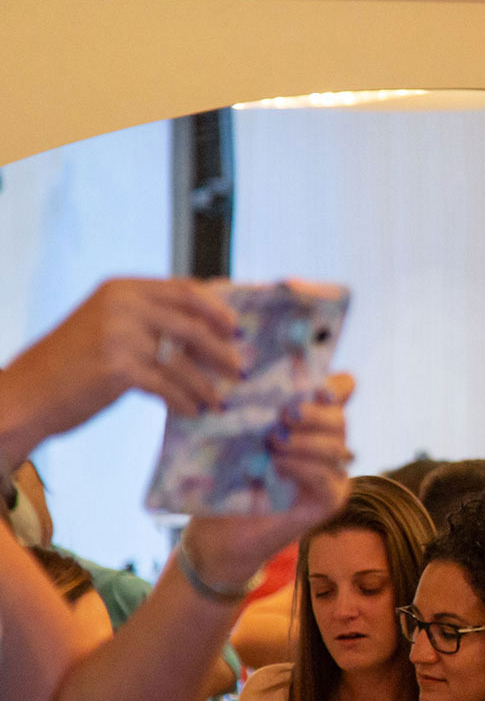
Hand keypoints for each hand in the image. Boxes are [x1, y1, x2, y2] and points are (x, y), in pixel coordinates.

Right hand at [0, 278, 241, 455]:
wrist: (28, 392)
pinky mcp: (118, 368)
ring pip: (182, 361)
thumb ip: (150, 320)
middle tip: (239, 371)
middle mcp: (121, 305)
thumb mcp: (110, 326)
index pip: (184, 290)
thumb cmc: (73, 362)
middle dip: (220, 351)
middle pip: (191, 325)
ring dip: (206, 385)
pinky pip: (168, 385)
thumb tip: (212, 331)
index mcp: (122, 288)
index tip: (236, 330)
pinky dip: (185, 401)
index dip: (216, 310)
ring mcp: (119, 335)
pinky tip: (193, 411)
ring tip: (218, 400)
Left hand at [179, 373, 355, 585]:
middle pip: (340, 416)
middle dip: (313, 414)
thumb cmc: (224, 475)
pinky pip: (328, 477)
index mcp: (311, 418)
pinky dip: (304, 468)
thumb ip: (251, 403)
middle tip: (282, 418)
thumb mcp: (235, 431)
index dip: (334, 384)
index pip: (342, 388)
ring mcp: (333, 472)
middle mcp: (328, 441)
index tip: (311, 387)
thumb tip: (243, 364)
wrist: (220, 529)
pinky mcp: (331, 499)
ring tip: (273, 445)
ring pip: (335, 446)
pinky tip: (279, 466)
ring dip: (304, 442)